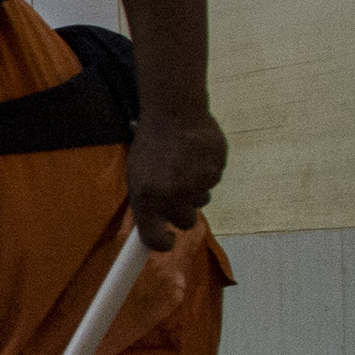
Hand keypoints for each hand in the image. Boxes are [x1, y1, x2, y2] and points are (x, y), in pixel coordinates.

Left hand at [125, 109, 226, 252]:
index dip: (163, 243)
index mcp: (147, 199)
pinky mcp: (217, 171)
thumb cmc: (151, 144)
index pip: (155, 238)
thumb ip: (147, 202)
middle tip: (176, 191)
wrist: (174, 112)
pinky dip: (207, 172)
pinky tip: (197, 155)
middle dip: (183, 211)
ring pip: (202, 201)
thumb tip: (155, 227)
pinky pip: (214, 182)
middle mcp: (172, 196)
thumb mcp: (138, 175)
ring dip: (195, 189)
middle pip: (186, 222)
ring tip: (184, 165)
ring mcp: (197, 184)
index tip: (168, 241)